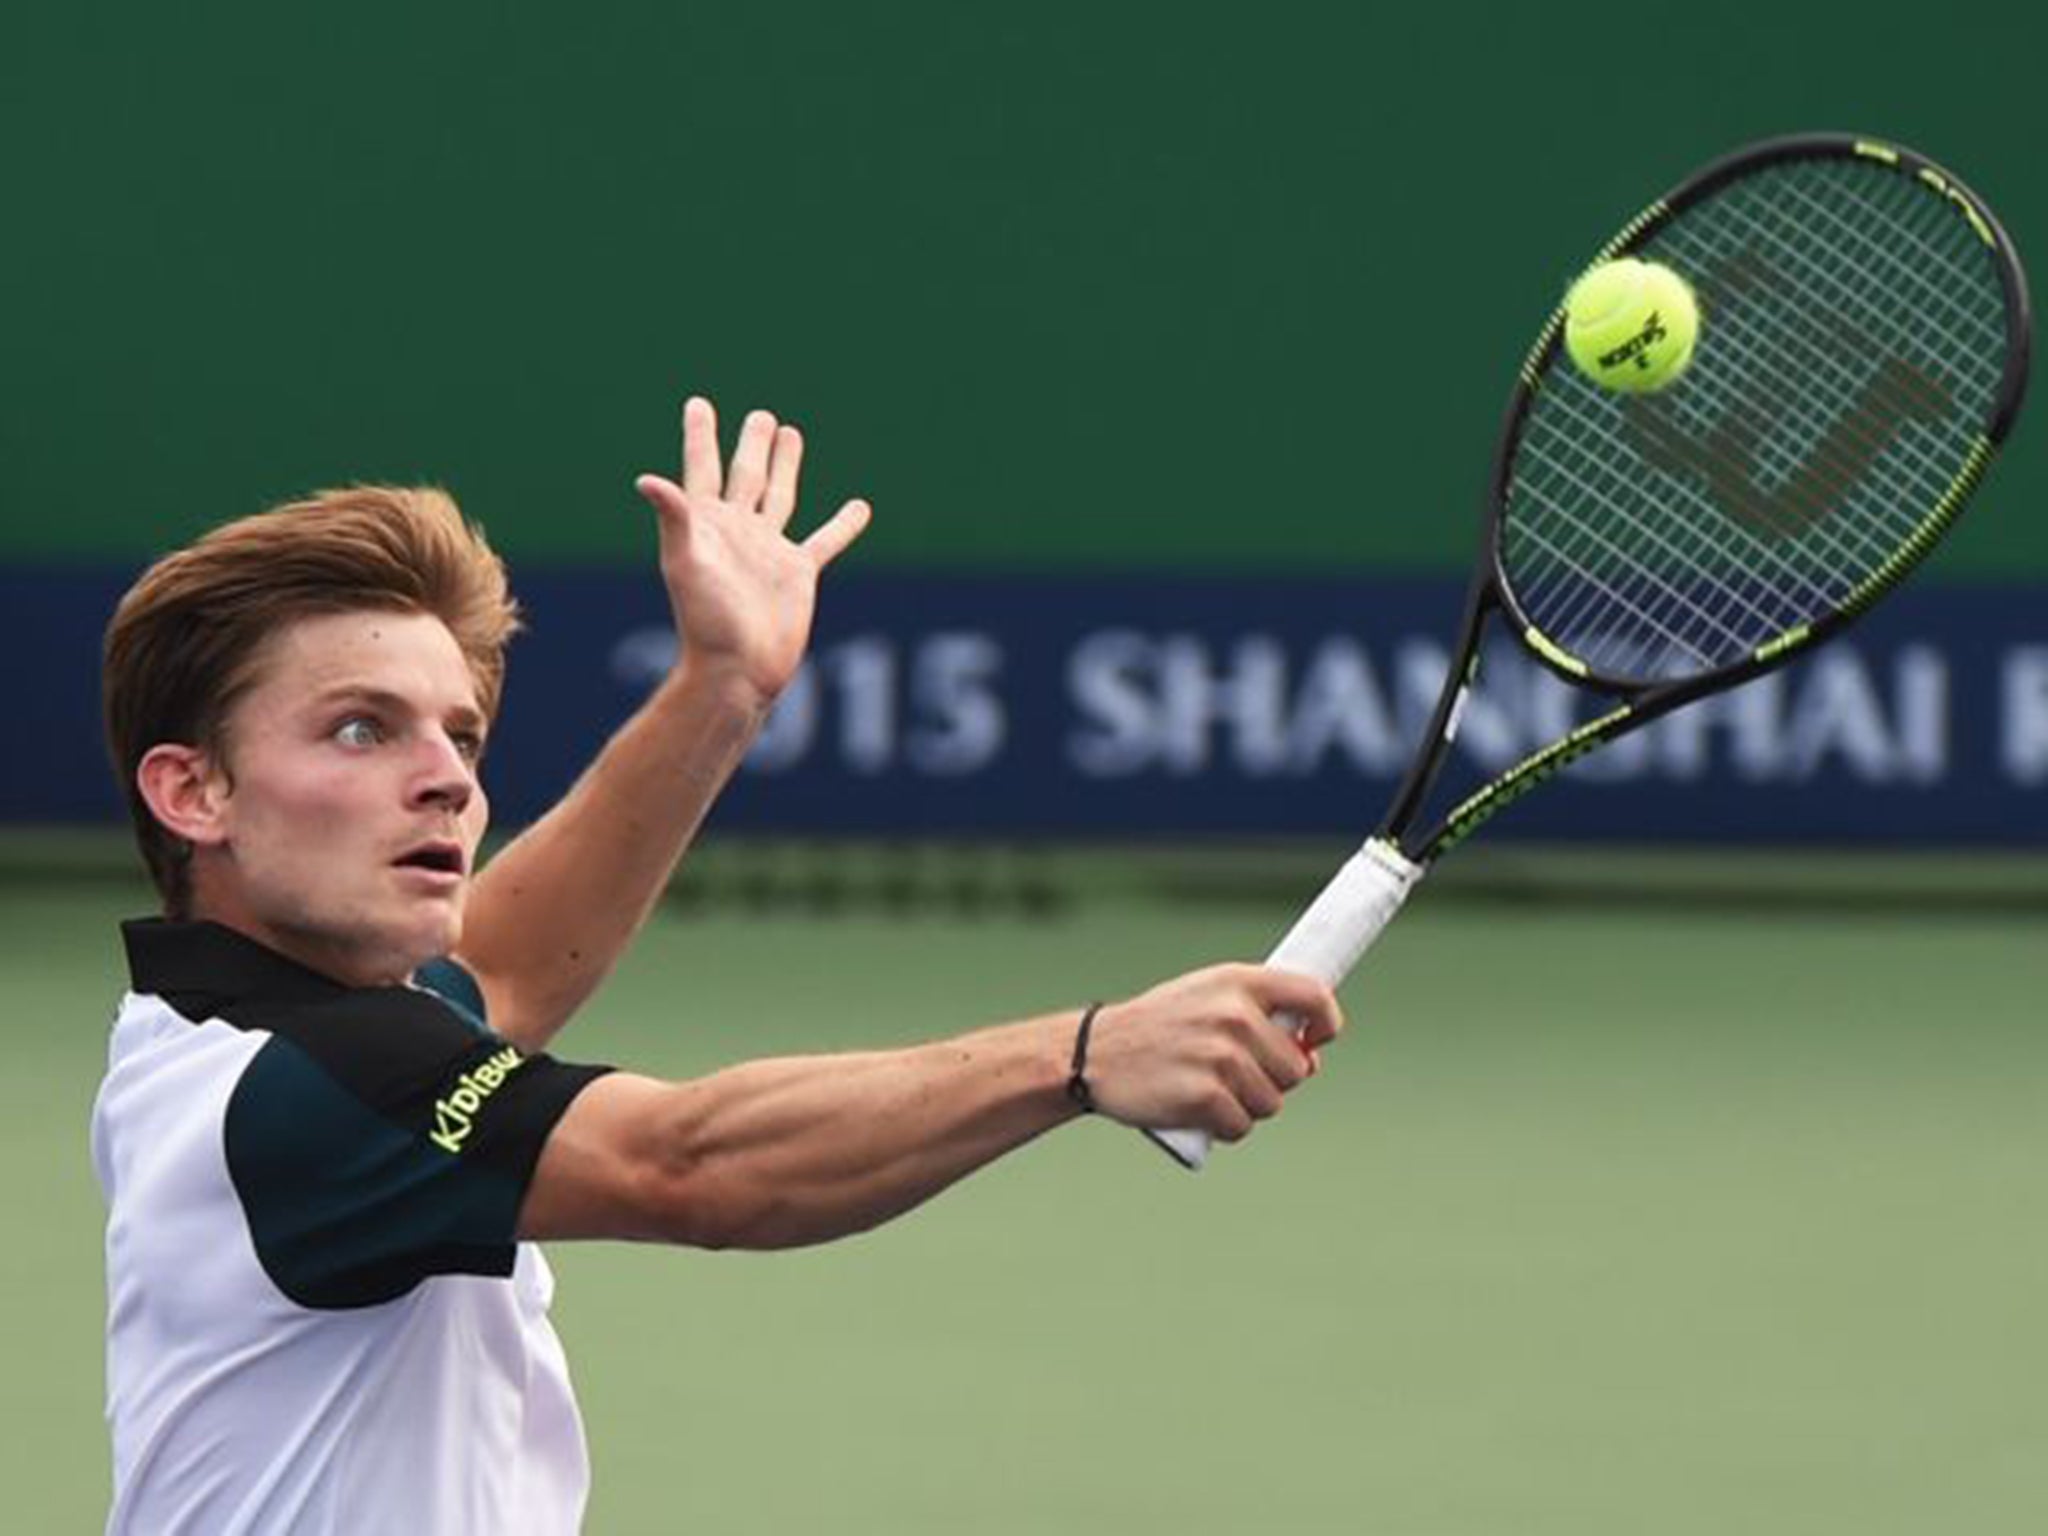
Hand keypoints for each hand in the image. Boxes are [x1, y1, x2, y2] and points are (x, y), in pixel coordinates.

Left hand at [634, 396, 870, 703]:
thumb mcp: (685, 564)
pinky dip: (843, 524)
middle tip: (760, 415)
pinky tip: (860, 506)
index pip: (702, 468)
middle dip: (751, 445)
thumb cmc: (705, 621)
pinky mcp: (798, 573)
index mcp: (706, 524)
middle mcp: (737, 532)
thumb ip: (674, 518)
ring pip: (781, 497)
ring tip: (792, 434)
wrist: (738, 670)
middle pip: (746, 475)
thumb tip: (646, 480)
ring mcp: (769, 551)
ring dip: (786, 466)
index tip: (698, 404)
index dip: (700, 437)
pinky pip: (825, 540)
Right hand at [1082, 965, 1343, 1140]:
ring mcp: (1221, 1056)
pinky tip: (1198, 1111)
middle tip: (1230, 1073)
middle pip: (1295, 1067)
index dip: (1327, 1022)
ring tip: (1209, 1088)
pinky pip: (1242, 1126)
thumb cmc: (1157, 1027)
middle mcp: (1234, 1015)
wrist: (1095, 1053)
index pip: (1313, 995)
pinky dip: (1225, 1127)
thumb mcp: (1206, 996)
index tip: (1318, 1039)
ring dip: (1246, 1106)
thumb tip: (1309, 1057)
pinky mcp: (1205, 1096)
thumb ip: (1258, 1015)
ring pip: (1272, 1102)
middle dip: (1272, 1079)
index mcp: (1238, 982)